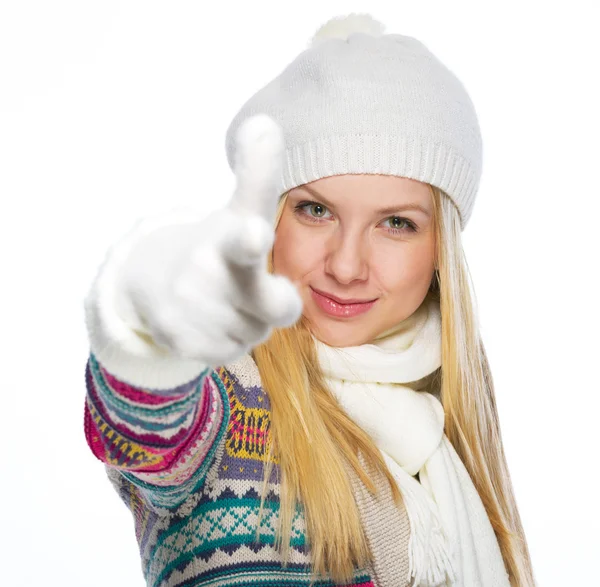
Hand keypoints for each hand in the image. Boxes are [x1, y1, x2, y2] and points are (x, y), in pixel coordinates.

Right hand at [118, 114, 302, 365]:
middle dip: (274, 303)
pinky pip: (233, 350)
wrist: (154, 279)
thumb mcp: (241, 210)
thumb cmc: (217, 246)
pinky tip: (212, 320)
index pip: (243, 237)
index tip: (252, 232)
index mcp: (228, 238)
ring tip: (225, 298)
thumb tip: (264, 120)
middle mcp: (204, 272)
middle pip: (273, 307)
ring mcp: (191, 310)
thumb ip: (259, 176)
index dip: (249, 237)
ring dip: (250, 319)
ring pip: (256, 331)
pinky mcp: (182, 342)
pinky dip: (230, 338)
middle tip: (271, 295)